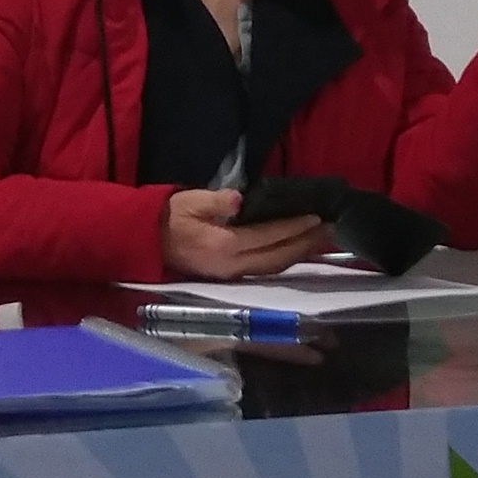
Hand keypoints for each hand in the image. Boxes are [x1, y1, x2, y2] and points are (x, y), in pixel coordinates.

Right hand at [162, 189, 328, 280]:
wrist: (146, 243)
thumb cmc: (167, 218)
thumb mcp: (188, 202)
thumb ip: (215, 202)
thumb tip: (239, 200)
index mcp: (222, 247)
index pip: (266, 237)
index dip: (293, 228)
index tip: (315, 218)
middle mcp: (232, 266)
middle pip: (278, 258)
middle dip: (306, 244)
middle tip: (331, 230)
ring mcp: (232, 275)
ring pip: (275, 268)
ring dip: (300, 254)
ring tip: (322, 240)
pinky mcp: (231, 277)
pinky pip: (265, 270)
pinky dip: (285, 261)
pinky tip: (297, 252)